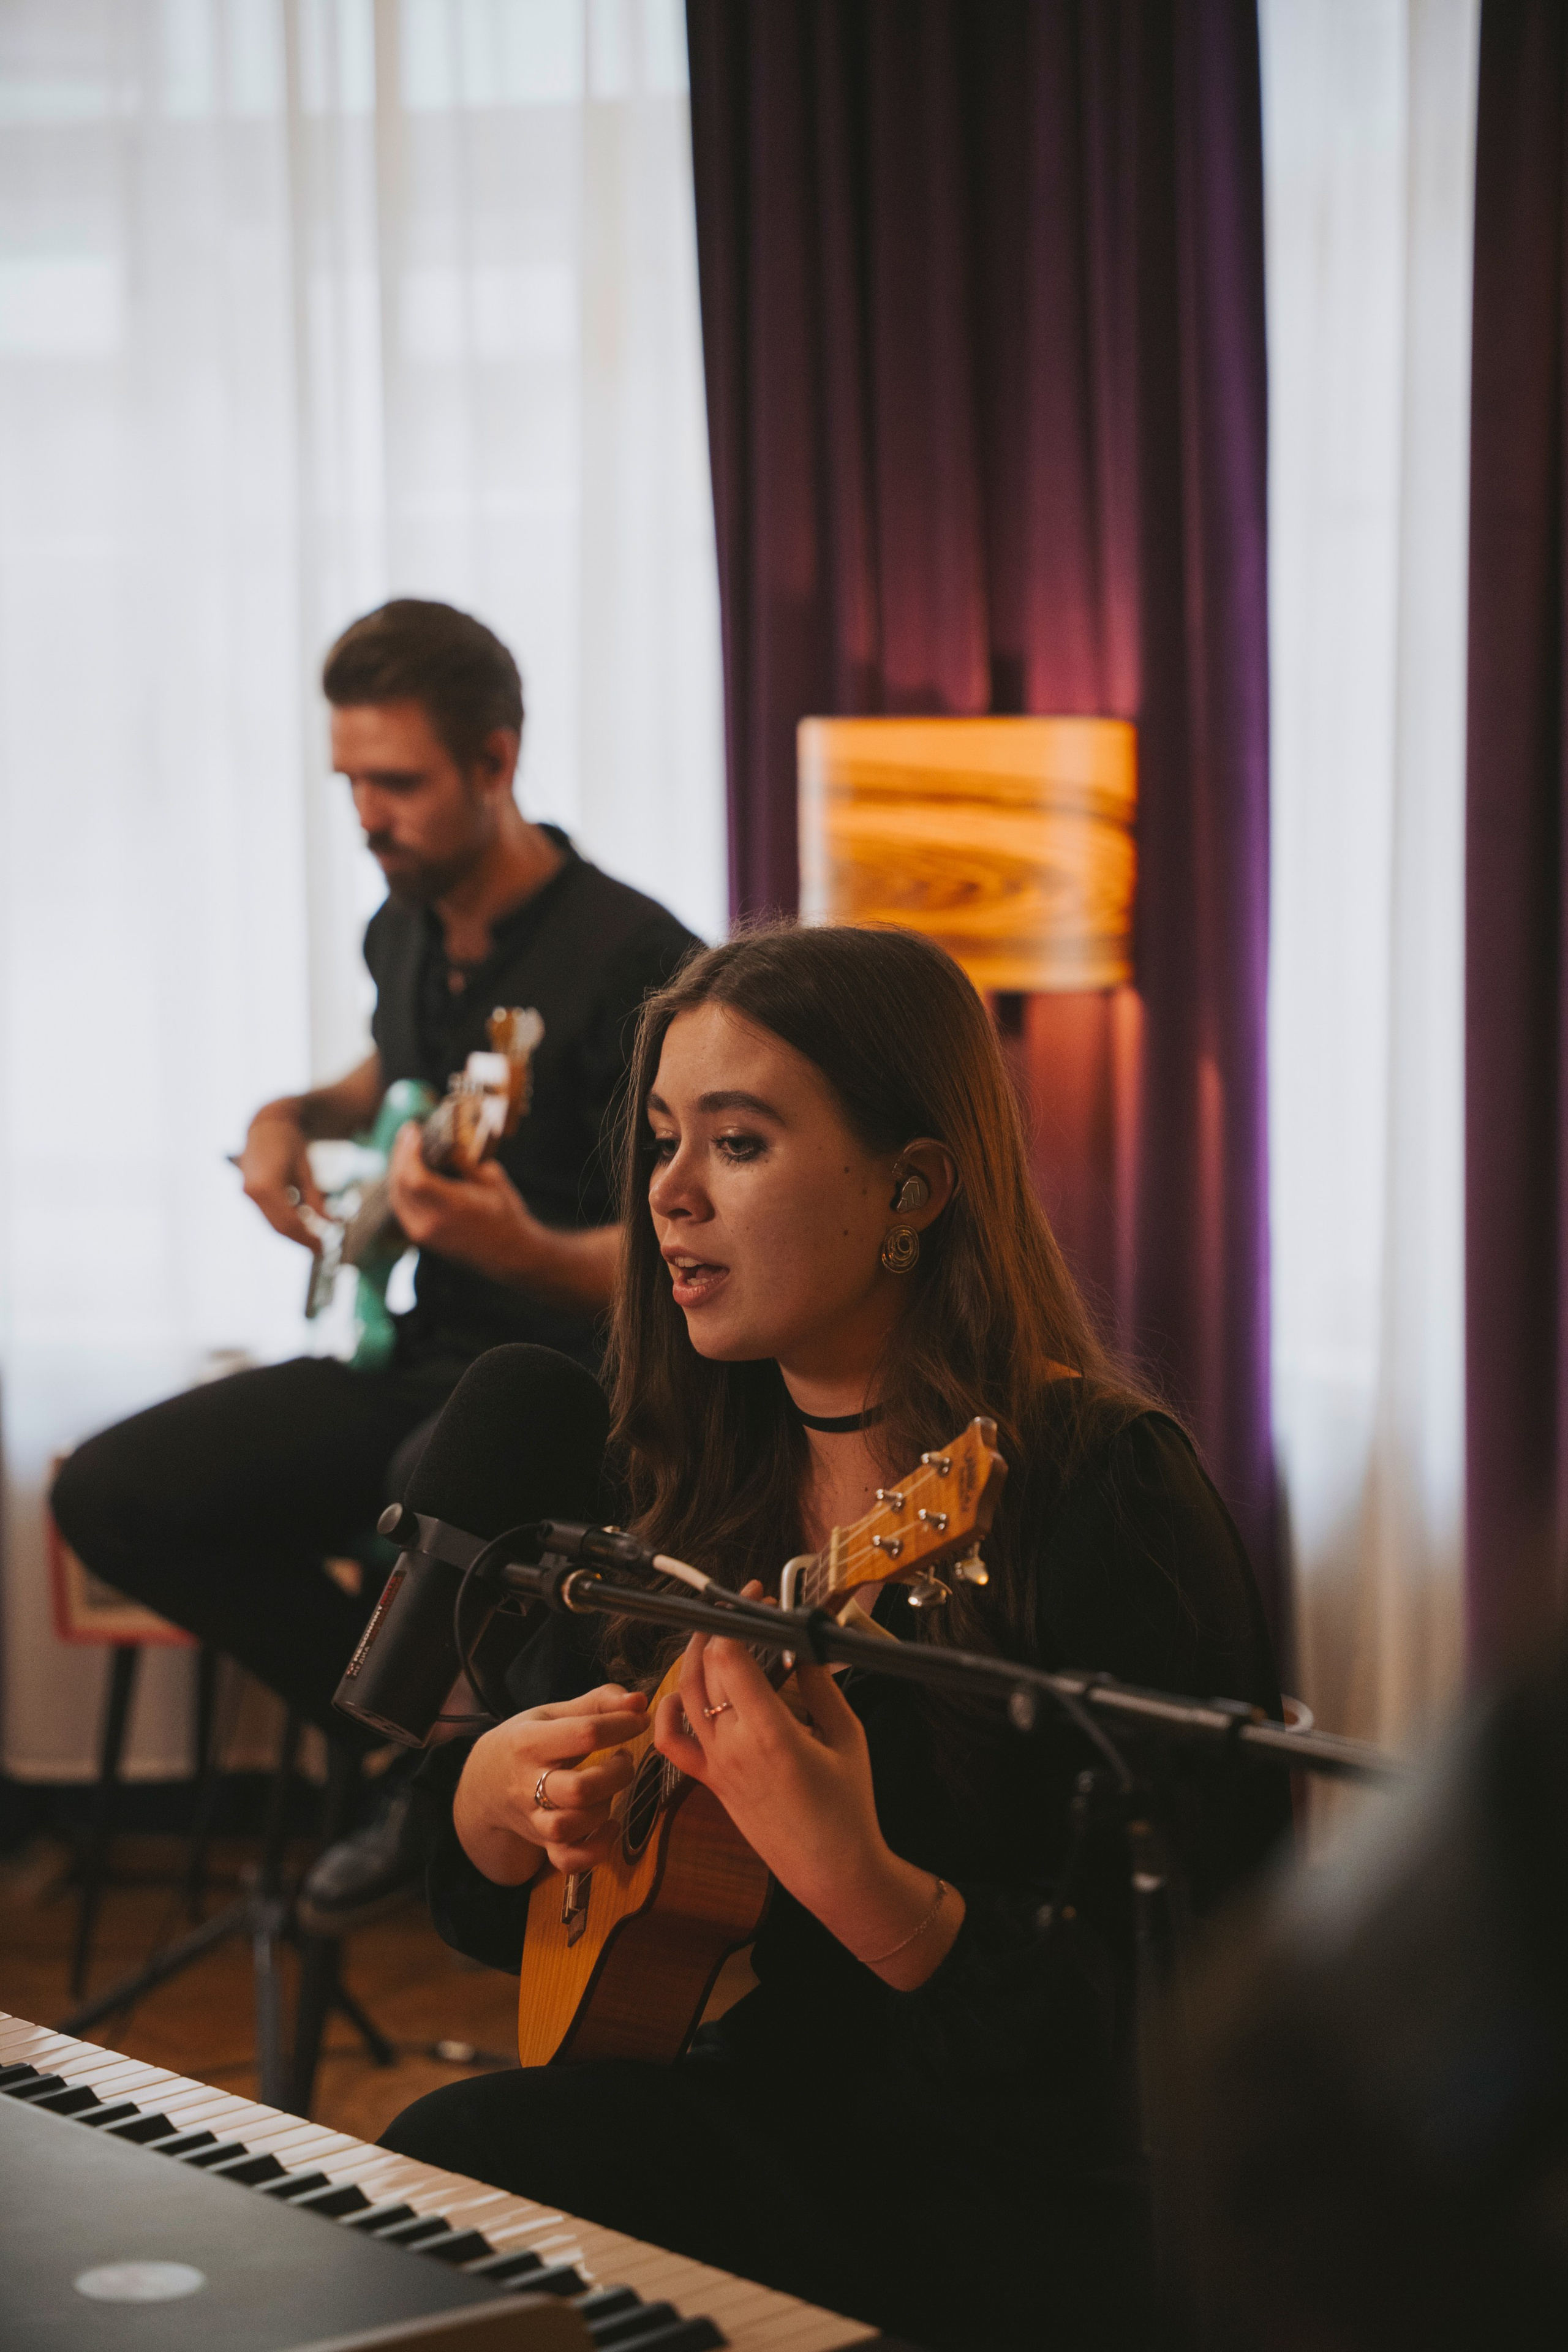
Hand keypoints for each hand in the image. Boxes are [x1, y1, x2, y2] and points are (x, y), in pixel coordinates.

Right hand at [240, 1116, 326, 1252]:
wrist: (267, 1123)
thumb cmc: (290, 1143)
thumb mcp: (307, 1170)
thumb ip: (315, 1199)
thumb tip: (330, 1223)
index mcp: (266, 1185)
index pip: (288, 1223)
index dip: (307, 1238)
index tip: (325, 1246)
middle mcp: (252, 1192)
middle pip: (278, 1227)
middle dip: (300, 1240)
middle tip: (322, 1248)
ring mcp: (248, 1193)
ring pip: (272, 1223)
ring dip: (293, 1234)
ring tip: (314, 1240)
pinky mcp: (249, 1193)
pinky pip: (268, 1214)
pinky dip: (285, 1222)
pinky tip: (302, 1226)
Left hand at [387, 1122, 542, 1277]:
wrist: (510, 1254)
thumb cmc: (506, 1215)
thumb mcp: (492, 1179)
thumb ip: (465, 1161)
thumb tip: (444, 1141)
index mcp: (453, 1207)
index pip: (415, 1178)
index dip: (408, 1151)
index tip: (413, 1130)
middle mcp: (432, 1223)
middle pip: (400, 1184)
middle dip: (400, 1155)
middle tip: (408, 1134)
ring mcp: (423, 1234)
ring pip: (396, 1196)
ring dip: (398, 1170)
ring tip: (407, 1149)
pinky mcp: (421, 1238)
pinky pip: (401, 1207)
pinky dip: (401, 1187)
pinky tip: (409, 1172)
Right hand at [453, 1684, 649, 1887]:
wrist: (483, 1782)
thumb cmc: (526, 1741)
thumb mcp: (552, 1714)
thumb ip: (598, 1703)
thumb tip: (640, 1701)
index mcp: (529, 1742)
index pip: (585, 1734)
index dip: (622, 1725)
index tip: (640, 1719)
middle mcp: (527, 1783)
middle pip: (579, 1790)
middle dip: (616, 1774)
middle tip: (624, 1759)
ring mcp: (533, 1819)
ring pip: (572, 1826)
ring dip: (603, 1808)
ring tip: (609, 1788)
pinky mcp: (542, 1844)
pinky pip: (569, 1861)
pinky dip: (597, 1849)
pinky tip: (610, 1826)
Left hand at [653, 1604, 965, 1987]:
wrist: (832, 1870)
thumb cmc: (848, 1808)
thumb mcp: (847, 1735)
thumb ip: (821, 1684)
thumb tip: (803, 1644)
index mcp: (769, 1732)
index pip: (730, 1656)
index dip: (739, 1619)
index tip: (757, 1600)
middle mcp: (733, 1747)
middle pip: (705, 1668)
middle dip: (719, 1628)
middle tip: (744, 1610)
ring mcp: (716, 1766)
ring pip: (684, 1695)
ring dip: (695, 1657)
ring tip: (718, 1635)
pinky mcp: (710, 1782)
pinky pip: (673, 1742)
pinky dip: (668, 1711)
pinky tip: (684, 1691)